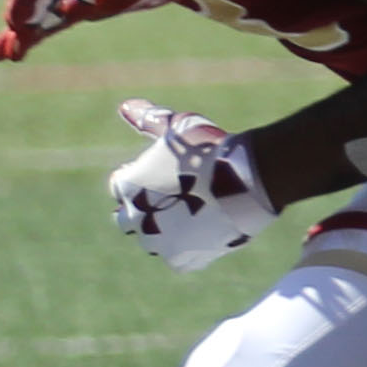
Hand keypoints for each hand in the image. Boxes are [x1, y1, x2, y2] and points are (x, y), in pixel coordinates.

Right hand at [0, 0, 232, 62]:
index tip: (15, 20)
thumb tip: (71, 7)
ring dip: (26, 30)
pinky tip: (27, 46)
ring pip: (46, 9)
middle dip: (18, 19)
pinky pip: (64, 17)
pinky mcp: (95, 1)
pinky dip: (47, 31)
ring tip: (3, 55)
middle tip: (4, 49)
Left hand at [108, 99, 274, 271]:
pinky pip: (177, 260)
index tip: (164, 174)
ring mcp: (158, 242)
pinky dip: (187, 250)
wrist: (246, 178)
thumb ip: (148, 119)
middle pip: (128, 218)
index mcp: (128, 185)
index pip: (120, 186)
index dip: (141, 178)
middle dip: (145, 209)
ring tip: (192, 217)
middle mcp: (135, 217)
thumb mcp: (178, 127)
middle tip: (176, 198)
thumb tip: (125, 106)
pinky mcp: (183, 260)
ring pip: (152, 241)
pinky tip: (203, 233)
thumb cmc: (210, 148)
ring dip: (164, 232)